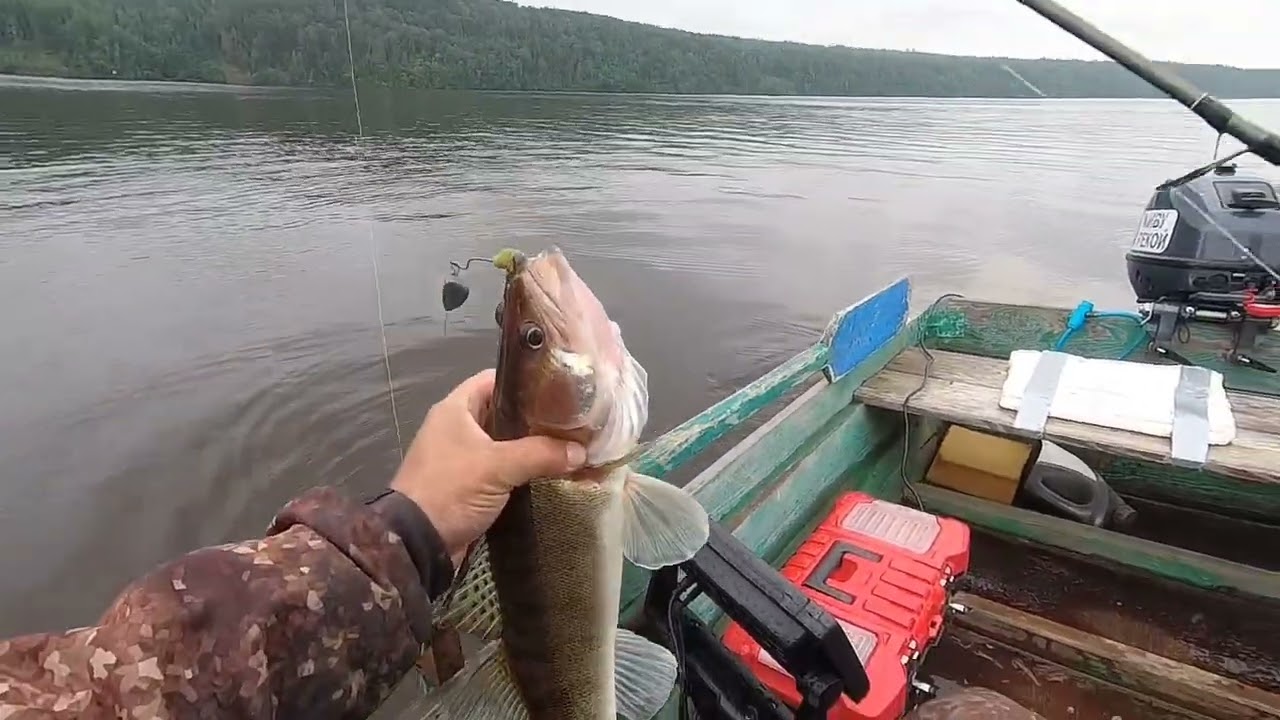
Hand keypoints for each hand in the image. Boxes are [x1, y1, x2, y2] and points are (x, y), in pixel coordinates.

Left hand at [390, 369, 586, 562]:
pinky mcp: (467, 483)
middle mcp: (456, 427)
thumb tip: (581, 451)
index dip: (525, 379)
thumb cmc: (451, 489)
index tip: (559, 386)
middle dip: (535, 415)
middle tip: (571, 418)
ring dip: (530, 445)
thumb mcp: (498, 466)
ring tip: (567, 443)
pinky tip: (548, 472)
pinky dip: (521, 469)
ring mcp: (461, 456)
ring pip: (503, 442)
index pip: (494, 379)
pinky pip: (500, 467)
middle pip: (503, 410)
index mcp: (455, 409)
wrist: (417, 543)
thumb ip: (540, 454)